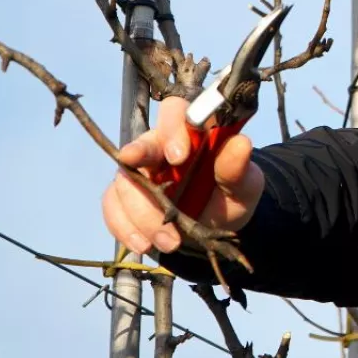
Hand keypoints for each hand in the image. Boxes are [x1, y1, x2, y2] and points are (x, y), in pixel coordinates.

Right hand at [101, 96, 264, 254]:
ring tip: (171, 241)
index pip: (174, 113)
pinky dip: (125, 228)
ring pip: (125, 185)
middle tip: (165, 206)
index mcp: (189, 133)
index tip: (179, 156)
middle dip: (145, 176)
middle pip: (139, 148)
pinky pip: (112, 208)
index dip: (172, 130)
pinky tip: (144, 244)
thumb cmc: (230, 196)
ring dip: (145, 216)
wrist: (216, 230)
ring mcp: (138, 173)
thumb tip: (241, 143)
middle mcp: (158, 147)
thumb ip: (239, 167)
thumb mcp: (244, 184)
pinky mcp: (123, 199)